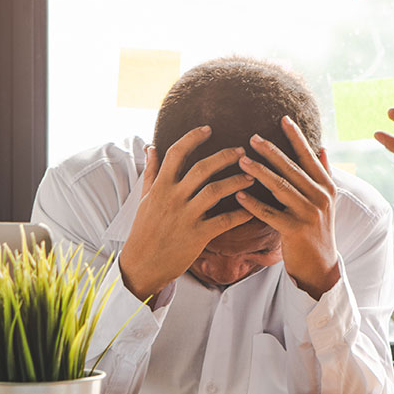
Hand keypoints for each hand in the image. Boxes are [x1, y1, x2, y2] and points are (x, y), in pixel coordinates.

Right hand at [119, 126, 253, 301]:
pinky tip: (252, 209)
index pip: (177, 153)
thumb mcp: (144, 199)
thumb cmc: (144, 231)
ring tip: (252, 176)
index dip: (193, 137)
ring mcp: (186, 216)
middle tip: (242, 151)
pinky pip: (224, 220)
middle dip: (225, 156)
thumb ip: (151, 172)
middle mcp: (173, 198)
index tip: (208, 128)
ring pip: (216, 191)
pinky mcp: (198, 236)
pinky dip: (241, 214)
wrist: (142, 265)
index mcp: (161, 186)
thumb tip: (152, 147)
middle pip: (202, 168)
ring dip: (237, 181)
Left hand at [235, 116, 339, 299]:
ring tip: (241, 161)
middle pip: (292, 168)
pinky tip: (238, 196)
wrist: (321, 266)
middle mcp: (320, 197)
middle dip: (271, 151)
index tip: (283, 118)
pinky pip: (270, 214)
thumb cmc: (317, 230)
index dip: (296, 137)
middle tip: (252, 138)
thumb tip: (323, 148)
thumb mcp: (326, 200)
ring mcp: (309, 213)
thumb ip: (324, 174)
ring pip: (280, 187)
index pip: (309, 157)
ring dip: (259, 173)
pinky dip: (253, 204)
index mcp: (326, 186)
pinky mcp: (296, 230)